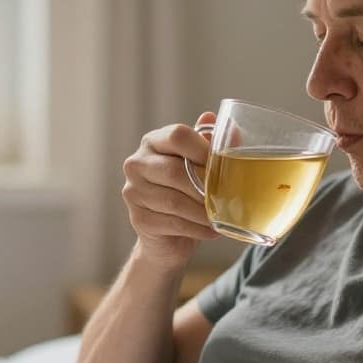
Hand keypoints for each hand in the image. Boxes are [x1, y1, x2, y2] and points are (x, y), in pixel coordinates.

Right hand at [122, 112, 219, 267]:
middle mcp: (137, 164)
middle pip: (175, 171)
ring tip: (223, 217)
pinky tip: (212, 230)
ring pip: (175, 201)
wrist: (166, 235)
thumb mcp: (198, 165)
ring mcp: (133, 192)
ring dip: (204, 212)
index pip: (177, 135)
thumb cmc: (185, 192)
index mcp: (153, 142)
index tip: (222, 163)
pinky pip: (174, 223)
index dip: (203, 148)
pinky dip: (198, 228)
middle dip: (205, 186)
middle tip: (229, 197)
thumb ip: (210, 145)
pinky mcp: (139, 219)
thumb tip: (228, 127)